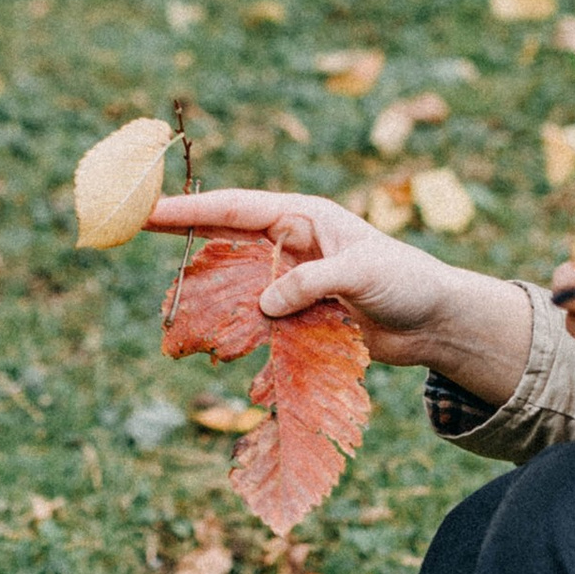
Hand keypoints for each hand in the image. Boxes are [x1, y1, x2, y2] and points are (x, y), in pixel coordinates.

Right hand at [144, 184, 532, 398]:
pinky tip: (234, 365)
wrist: (435, 322)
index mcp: (303, 218)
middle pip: (225, 246)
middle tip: (139, 245)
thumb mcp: (363, 273)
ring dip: (213, 309)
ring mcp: (291, 285)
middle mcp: (290, 247)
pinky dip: (246, 347)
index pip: (236, 208)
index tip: (148, 210)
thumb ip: (313, 283)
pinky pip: (261, 332)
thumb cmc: (407, 280)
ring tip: (182, 325)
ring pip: (237, 293)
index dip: (191, 209)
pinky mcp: (298, 321)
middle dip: (186, 249)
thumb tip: (264, 304)